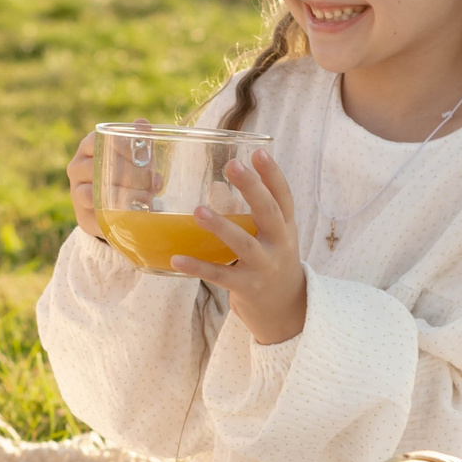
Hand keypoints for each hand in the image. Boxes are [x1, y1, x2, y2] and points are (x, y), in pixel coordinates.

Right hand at [68, 123, 157, 242]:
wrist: (118, 212)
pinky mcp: (82, 213)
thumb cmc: (128, 177)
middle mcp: (78, 166)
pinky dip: (114, 208)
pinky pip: (95, 209)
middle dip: (131, 174)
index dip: (122, 148)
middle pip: (100, 165)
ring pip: (97, 187)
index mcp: (89, 146)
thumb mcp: (137, 159)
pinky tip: (131, 209)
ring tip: (146, 198)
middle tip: (152, 183)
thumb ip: (140, 142)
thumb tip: (142, 123)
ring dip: (125, 192)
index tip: (143, 159)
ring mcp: (76, 190)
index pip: (99, 139)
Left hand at [172, 149, 305, 344]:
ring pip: (243, 244)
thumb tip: (217, 185)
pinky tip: (176, 259)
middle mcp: (279, 244)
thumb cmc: (272, 261)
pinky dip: (197, 267)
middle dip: (252, 188)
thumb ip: (251, 212)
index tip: (259, 152)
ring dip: (221, 226)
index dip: (273, 174)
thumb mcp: (272, 235)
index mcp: (285, 227)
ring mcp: (264, 267)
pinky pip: (220, 275)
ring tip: (198, 210)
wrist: (285, 309)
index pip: (283, 196)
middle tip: (233, 165)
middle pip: (268, 212)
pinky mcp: (246, 287)